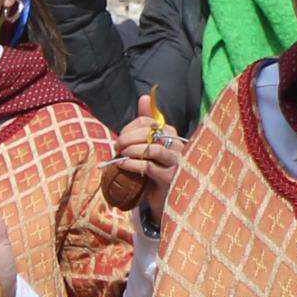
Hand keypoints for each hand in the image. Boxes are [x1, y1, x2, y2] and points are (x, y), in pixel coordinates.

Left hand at [108, 98, 183, 223]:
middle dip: (129, 138)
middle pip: (151, 133)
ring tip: (121, 154)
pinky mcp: (170, 178)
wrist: (164, 199)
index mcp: (172, 134)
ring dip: (132, 150)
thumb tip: (144, 98)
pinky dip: (133, 164)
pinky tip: (122, 164)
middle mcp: (178, 145)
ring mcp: (177, 162)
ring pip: (153, 149)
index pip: (150, 122)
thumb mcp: (150, 145)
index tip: (121, 136)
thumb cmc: (156, 169)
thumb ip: (147, 122)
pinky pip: (150, 167)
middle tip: (117, 146)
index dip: (131, 127)